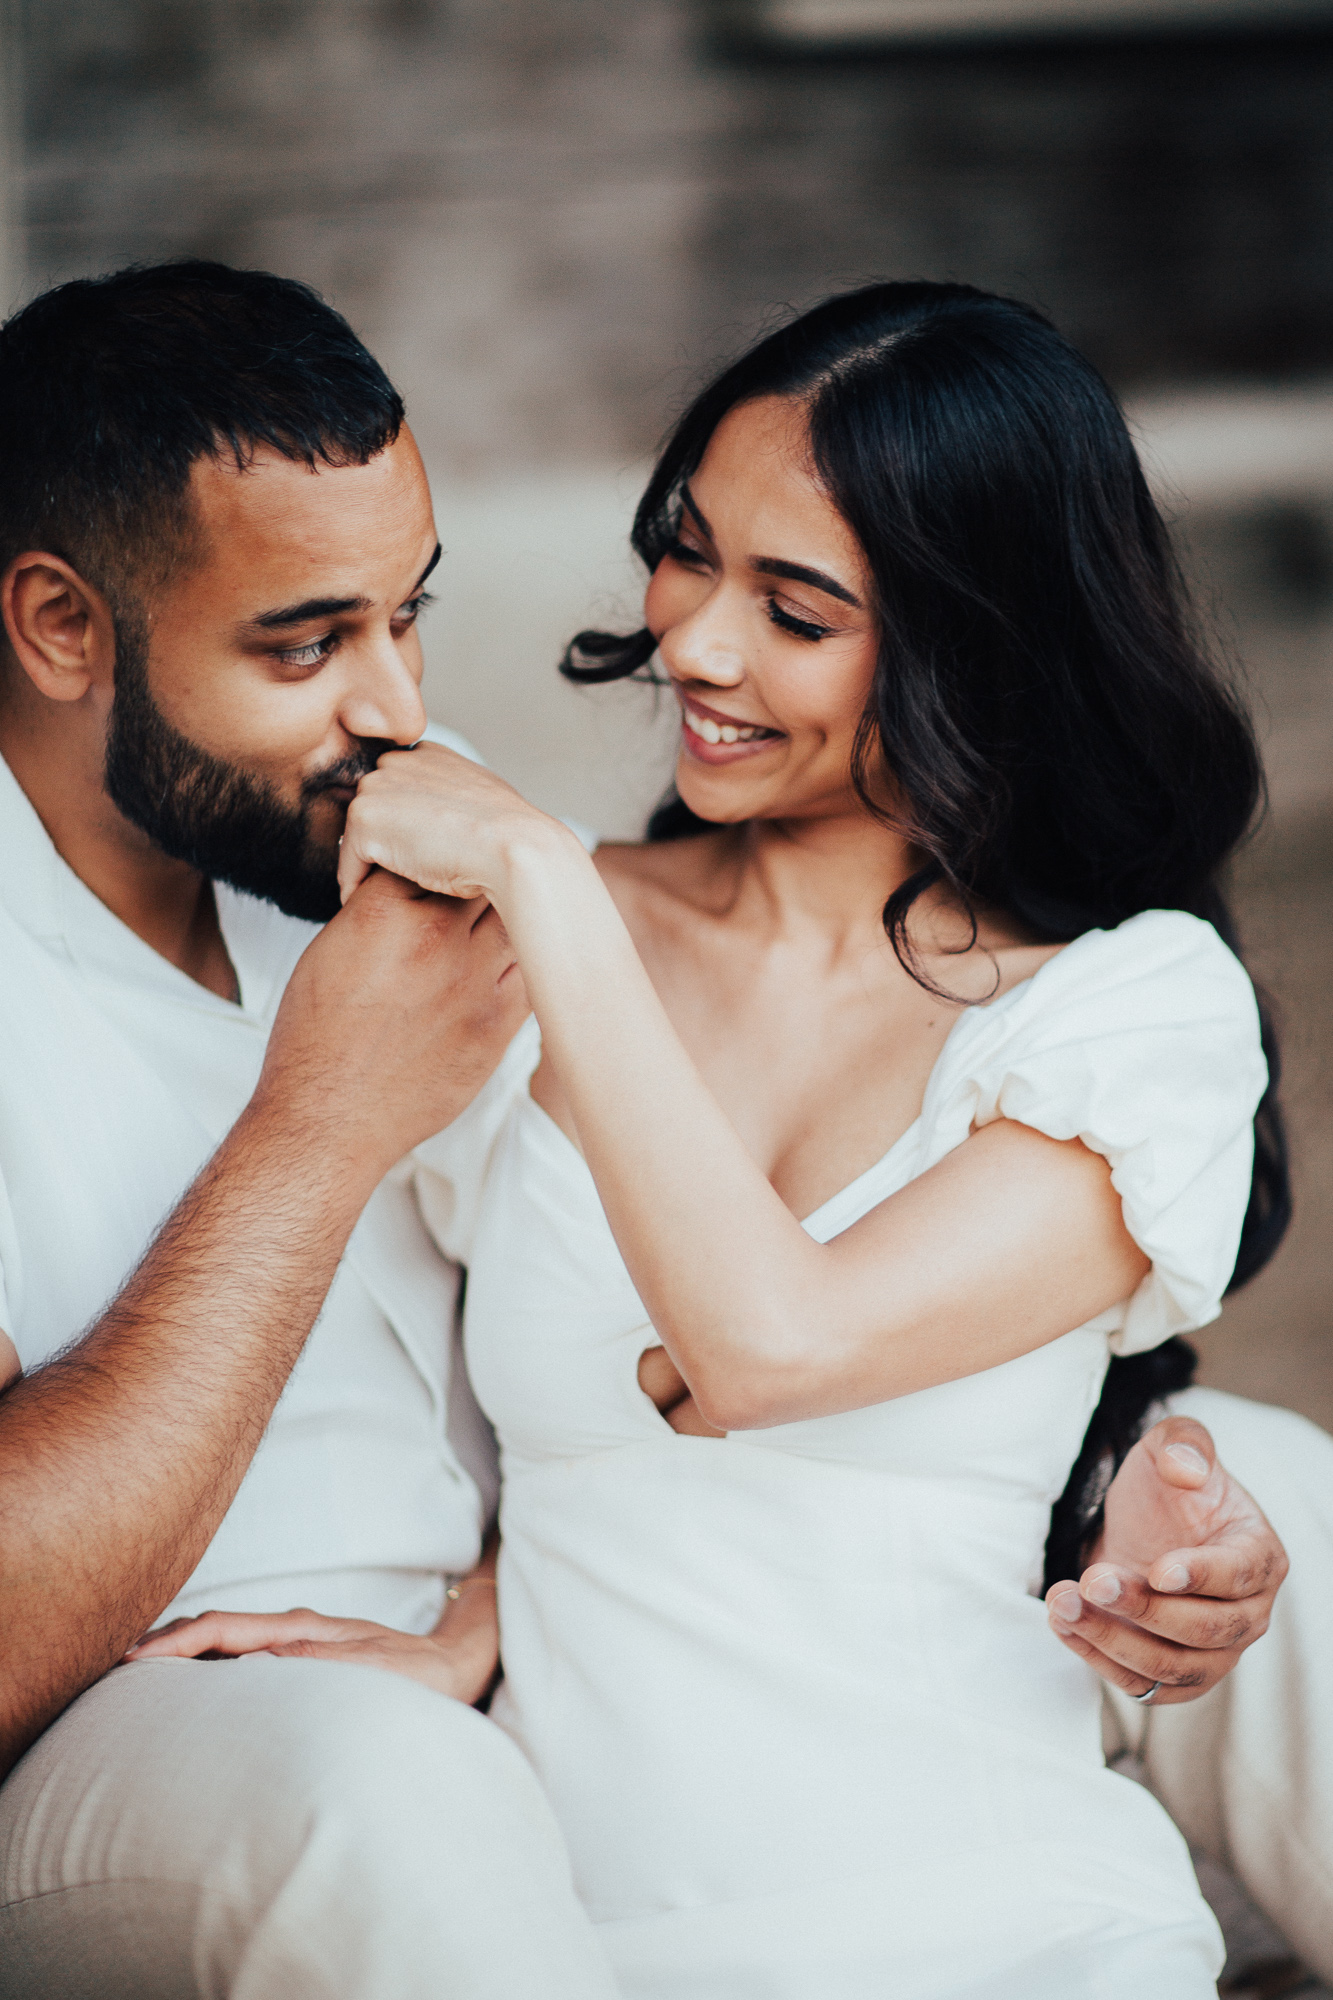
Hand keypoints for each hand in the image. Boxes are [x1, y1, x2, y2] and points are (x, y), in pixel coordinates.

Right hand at [125, 1602, 499, 1706]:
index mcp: (300, 1630)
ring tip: (139, 1673)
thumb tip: (262, 1661)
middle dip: (165, 1641)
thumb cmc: (416, 1676)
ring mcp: (296, 1639)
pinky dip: (208, 1659)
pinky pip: (240, 1652)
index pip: (222, 1628)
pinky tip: (194, 1682)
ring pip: (224, 1637)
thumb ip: (318, 1663)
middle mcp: (293, 1629)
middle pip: (214, 1625)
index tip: (132, 1662)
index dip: (174, 1643)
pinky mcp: (302, 1654)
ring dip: (183, 1650)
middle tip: (114, 1668)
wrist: (454, 1666)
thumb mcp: (372, 1671)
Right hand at [257, 867, 529, 1179]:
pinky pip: (530, 973)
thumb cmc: (315, 1041)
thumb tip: (415, 885)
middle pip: (482, 875)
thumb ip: (375, 909)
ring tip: (501, 919)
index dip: (437, 856)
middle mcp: (435, 938)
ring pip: (516, 920)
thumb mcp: (328, 951)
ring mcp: (474, 981)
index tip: (440, 864)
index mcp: (383, 913)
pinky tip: (513, 961)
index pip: (431, 852)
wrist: (329, 1120)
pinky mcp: (498, 1024)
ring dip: (511, 915)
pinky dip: (525, 960)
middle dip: (480, 875)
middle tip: (480, 881)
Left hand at [337, 742, 571, 906]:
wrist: (514, 849)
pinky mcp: (362, 818)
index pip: (398, 790)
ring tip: (390, 894)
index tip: (420, 857)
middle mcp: (398, 760)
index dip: (405, 826)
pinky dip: (357, 885)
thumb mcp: (484, 801)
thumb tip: (447, 823)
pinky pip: (349, 862)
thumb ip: (454, 798)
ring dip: (369, 865)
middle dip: (381, 842)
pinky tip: (377, 902)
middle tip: (399, 880)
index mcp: (428, 753)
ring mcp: (377, 786)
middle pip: (373, 811)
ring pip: (360, 837)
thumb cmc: (509, 837)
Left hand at [1045, 1415, 1286, 1703]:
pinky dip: (1099, 1659)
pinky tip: (1063, 1624)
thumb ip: (1184, 1443)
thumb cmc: (1167, 1488)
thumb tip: (1186, 1469)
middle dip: (1144, 1608)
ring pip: (1171, 1666)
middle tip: (1091, 1579)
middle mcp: (1248, 1613)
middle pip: (1205, 1629)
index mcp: (1260, 1555)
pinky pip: (1143, 1686)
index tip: (1158, 1569)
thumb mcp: (1171, 1445)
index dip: (1202, 1575)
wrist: (1143, 1527)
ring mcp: (1216, 1653)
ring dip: (1112, 1638)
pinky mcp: (1176, 1676)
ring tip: (1062, 1602)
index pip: (1240, 1574)